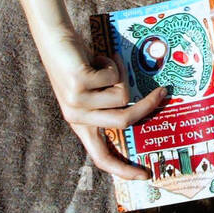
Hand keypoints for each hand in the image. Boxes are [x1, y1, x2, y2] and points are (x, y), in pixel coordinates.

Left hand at [41, 32, 168, 179]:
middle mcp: (77, 117)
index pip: (101, 157)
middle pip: (124, 120)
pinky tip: (96, 56)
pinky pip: (113, 77)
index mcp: (80, 124)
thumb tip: (144, 108)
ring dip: (120, 73)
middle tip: (161, 93)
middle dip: (146, 105)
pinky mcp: (79, 84)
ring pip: (121, 95)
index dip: (123, 169)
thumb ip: (109, 103)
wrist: (52, 37)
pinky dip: (111, 62)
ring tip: (105, 62)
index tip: (145, 176)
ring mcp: (77, 102)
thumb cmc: (76, 62)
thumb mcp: (93, 89)